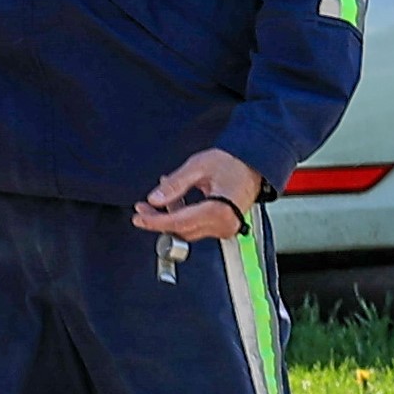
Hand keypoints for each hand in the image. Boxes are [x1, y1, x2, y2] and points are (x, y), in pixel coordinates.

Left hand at [131, 148, 260, 242]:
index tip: (139, 218)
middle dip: (159, 220)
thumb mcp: (198, 166)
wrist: (253, 164)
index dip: (155, 221)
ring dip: (170, 218)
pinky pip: (196, 227)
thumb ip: (175, 184)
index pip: (178, 222)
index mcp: (219, 210)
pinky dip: (182, 217)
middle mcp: (223, 224)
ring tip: (159, 200)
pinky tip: (175, 202)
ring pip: (187, 230)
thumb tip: (155, 199)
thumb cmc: (233, 162)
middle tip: (142, 209)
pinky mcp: (223, 228)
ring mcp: (225, 228)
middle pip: (181, 230)